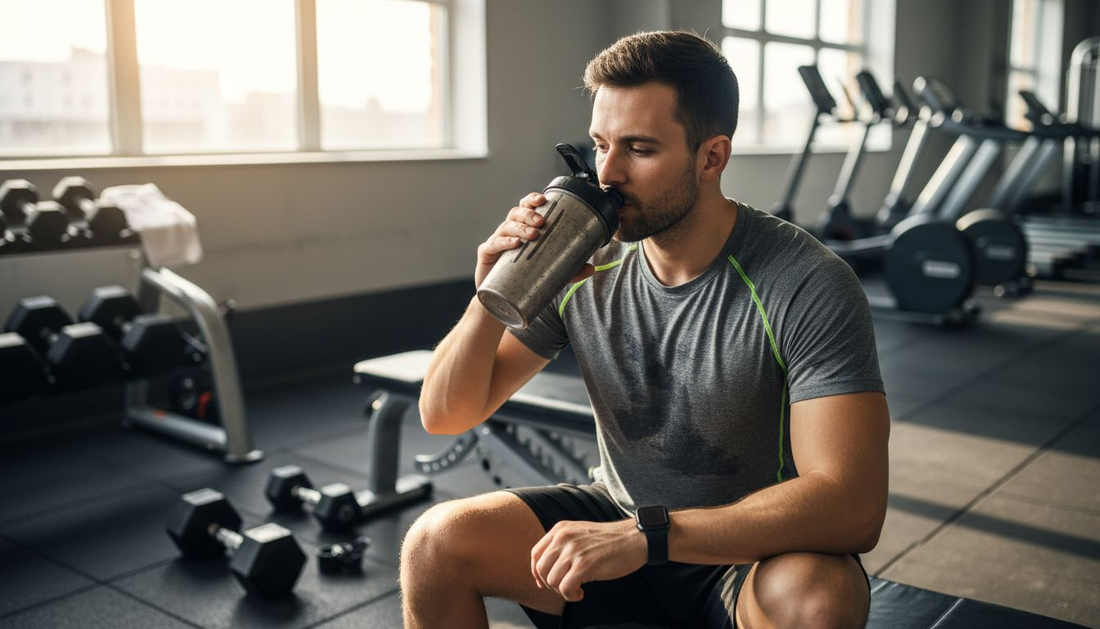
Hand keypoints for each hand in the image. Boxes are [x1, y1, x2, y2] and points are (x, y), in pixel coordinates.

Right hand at [474, 192, 595, 288]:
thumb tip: (591, 267)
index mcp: (523, 228)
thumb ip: (570, 270)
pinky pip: (493, 244)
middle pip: (516, 212)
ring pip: (505, 226)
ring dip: (519, 227)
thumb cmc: (523, 279)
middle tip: (542, 222)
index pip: (526, 207)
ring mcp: (496, 242)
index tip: (544, 199)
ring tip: (532, 234)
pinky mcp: (486, 255)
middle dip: (529, 213)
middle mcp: (509, 232)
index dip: (533, 199)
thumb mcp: (550, 273)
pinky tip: (514, 244)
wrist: (500, 301)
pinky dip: (503, 242)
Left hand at [530, 519, 646, 602]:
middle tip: (565, 587)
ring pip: (551, 580)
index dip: (536, 572)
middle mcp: (563, 537)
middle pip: (541, 569)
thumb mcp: (579, 533)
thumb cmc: (609, 540)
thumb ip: (562, 545)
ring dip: (562, 591)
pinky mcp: (585, 564)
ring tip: (576, 590)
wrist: (634, 539)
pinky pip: (565, 588)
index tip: (544, 583)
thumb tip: (544, 569)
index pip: (535, 554)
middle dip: (550, 584)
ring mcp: (573, 550)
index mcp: (560, 529)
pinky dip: (571, 596)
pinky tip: (581, 593)